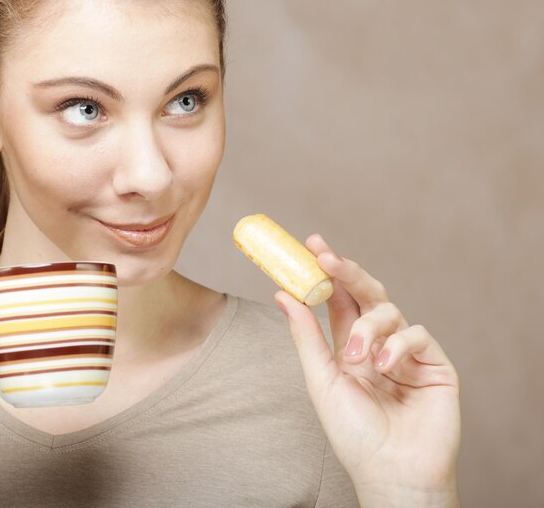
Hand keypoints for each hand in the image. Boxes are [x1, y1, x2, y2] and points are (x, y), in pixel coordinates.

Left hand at [274, 234, 460, 506]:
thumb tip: (282, 294)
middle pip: (365, 292)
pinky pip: (416, 333)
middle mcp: (378, 342)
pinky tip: (386, 368)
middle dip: (346, 271)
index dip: (326, 272)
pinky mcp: (434, 362)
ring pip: (388, 309)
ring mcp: (406, 350)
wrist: (392, 471)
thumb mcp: (321, 379)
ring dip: (368, 328)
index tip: (311, 245)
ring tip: (358, 358)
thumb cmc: (354, 432)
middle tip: (326, 255)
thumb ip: (306, 335)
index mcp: (349, 345)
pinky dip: (397, 346)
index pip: (338, 299)